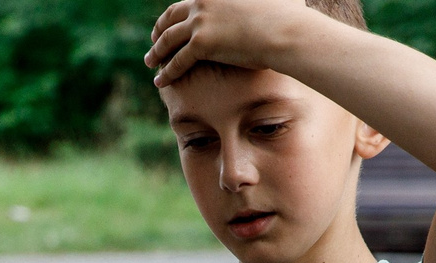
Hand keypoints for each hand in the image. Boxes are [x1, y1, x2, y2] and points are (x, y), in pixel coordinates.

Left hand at [148, 0, 304, 84]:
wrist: (284, 31)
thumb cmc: (285, 16)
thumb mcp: (269, 0)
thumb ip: (259, 2)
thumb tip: (269, 3)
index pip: (188, 3)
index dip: (176, 15)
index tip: (171, 24)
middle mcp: (203, 2)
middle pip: (171, 17)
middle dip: (159, 31)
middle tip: (154, 41)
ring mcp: (200, 21)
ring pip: (168, 40)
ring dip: (156, 52)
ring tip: (150, 63)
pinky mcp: (201, 44)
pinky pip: (176, 61)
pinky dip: (166, 72)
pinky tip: (159, 82)